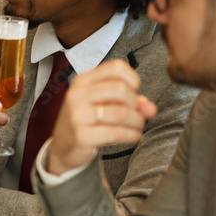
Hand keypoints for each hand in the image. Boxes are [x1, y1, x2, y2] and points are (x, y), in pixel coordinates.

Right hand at [47, 60, 157, 175]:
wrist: (63, 147)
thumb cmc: (87, 120)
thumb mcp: (104, 104)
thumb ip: (130, 101)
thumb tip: (151, 108)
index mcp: (82, 81)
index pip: (116, 68)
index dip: (133, 79)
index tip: (134, 93)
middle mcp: (77, 95)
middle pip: (120, 89)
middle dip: (136, 103)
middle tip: (136, 114)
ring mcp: (77, 115)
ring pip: (121, 112)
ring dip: (137, 122)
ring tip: (138, 127)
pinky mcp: (81, 136)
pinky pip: (116, 133)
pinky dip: (132, 135)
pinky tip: (134, 137)